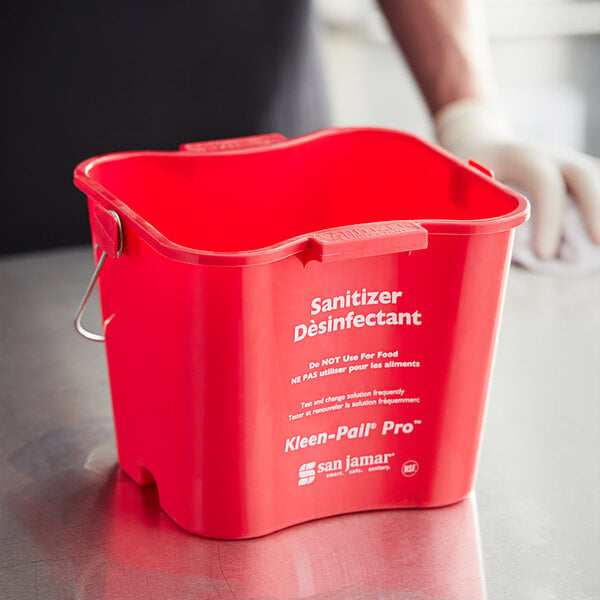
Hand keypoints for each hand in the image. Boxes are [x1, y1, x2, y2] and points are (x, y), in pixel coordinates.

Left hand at [435, 99, 599, 258]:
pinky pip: (594, 183)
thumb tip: (487, 249)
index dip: (549, 217)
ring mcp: (565, 160)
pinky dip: (597, 205)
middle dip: (593, 209)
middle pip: (581, 175)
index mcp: (519, 158)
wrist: (481, 140)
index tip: (544, 254)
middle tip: (597, 244)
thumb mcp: (462, 187)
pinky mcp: (574, 169)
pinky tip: (595, 231)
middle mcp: (549, 154)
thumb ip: (474, 211)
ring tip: (599, 243)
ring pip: (593, 175)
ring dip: (599, 207)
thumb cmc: (469, 173)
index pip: (544, 182)